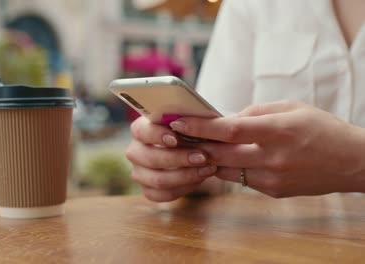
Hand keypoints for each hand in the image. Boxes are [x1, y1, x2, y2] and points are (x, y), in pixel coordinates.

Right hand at [126, 117, 217, 201]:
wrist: (196, 150)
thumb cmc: (192, 130)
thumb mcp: (191, 120)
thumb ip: (188, 120)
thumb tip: (188, 124)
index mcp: (140, 129)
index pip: (142, 131)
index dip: (157, 135)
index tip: (175, 139)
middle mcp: (135, 151)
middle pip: (150, 158)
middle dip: (178, 159)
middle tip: (202, 157)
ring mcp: (139, 172)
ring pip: (157, 180)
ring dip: (185, 176)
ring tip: (207, 169)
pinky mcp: (148, 190)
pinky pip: (163, 195)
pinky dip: (183, 188)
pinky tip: (199, 179)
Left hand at [169, 101, 364, 197]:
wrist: (351, 162)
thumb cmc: (322, 128)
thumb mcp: (291, 108)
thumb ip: (254, 113)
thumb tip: (223, 120)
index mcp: (278, 131)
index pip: (229, 130)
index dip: (200, 127)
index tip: (178, 122)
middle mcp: (273, 158)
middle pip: (220, 154)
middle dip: (194, 145)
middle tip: (175, 136)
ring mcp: (272, 178)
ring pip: (225, 170)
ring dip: (208, 159)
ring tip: (195, 145)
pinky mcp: (273, 191)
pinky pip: (241, 178)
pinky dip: (229, 167)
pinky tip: (225, 157)